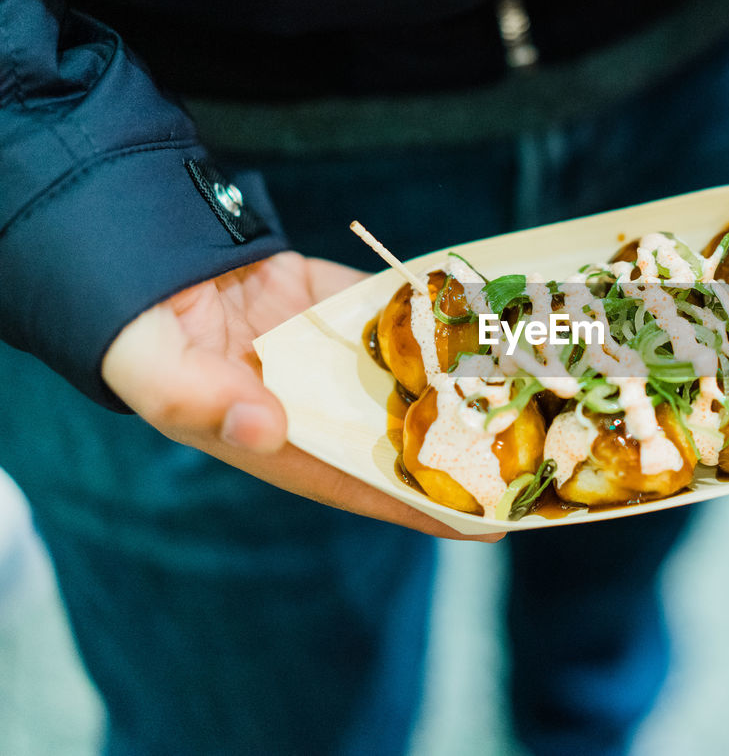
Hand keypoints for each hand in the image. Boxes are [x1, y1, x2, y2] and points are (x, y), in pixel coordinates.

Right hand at [102, 251, 501, 541]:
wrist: (137, 252)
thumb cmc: (138, 334)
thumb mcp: (158, 375)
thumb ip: (205, 400)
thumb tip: (267, 426)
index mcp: (286, 444)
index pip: (371, 485)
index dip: (431, 505)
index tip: (497, 519)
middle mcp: (324, 407)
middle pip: (408, 437)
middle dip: (470, 447)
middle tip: (547, 451)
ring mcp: (338, 357)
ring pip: (416, 376)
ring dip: (470, 382)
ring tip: (541, 388)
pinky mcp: (344, 307)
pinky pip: (402, 316)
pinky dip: (442, 317)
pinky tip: (494, 318)